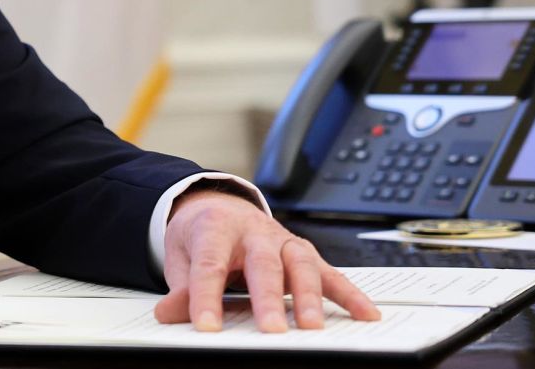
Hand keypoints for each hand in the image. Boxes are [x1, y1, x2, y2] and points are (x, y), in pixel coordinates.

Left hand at [153, 191, 379, 331]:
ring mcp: (283, 241)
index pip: (209, 265)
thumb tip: (169, 313)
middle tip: (272, 329)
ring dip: (308, 296)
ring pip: (301, 265)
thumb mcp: (181, 256)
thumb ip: (181, 286)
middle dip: (269, 298)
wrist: (218, 205)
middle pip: (263, 264)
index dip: (206, 297)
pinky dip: (349, 294)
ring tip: (312, 326)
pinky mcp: (304, 253)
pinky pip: (330, 273)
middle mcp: (254, 232)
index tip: (206, 327)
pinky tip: (365, 315)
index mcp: (216, 228)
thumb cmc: (201, 234)